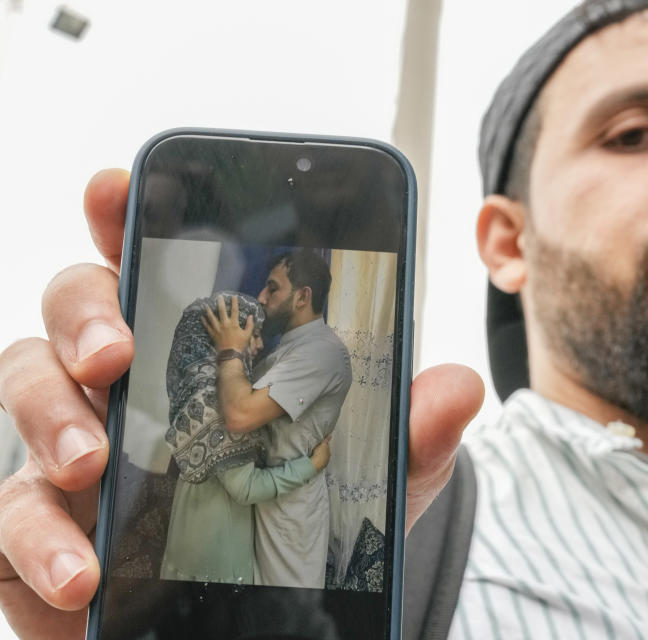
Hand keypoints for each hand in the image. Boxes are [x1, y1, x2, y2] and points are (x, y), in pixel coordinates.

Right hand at [0, 169, 483, 637]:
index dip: (127, 217)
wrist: (262, 617)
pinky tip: (80, 571)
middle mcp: (124, 385)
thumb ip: (410, 430)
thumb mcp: (373, 476)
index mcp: (198, 351)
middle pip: (73, 308)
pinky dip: (33, 536)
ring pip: (24, 389)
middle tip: (118, 351)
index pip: (152, 263)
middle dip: (84, 312)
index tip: (120, 188)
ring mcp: (72, 449)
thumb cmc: (302, 526)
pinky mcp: (41, 527)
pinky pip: (8, 513)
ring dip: (50, 418)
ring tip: (95, 462)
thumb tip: (460, 386)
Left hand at [201, 295, 253, 352]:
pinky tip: (202, 317)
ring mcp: (218, 329)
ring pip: (212, 317)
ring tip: (207, 305)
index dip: (234, 303)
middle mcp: (225, 324)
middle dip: (220, 303)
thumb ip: (249, 325)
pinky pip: (207, 326)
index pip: (234, 310)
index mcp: (234, 324)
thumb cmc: (240, 345)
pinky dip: (204, 321)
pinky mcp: (213, 334)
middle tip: (218, 297)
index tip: (233, 296)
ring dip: (209, 311)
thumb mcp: (247, 335)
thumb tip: (251, 316)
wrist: (230, 354)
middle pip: (222, 311)